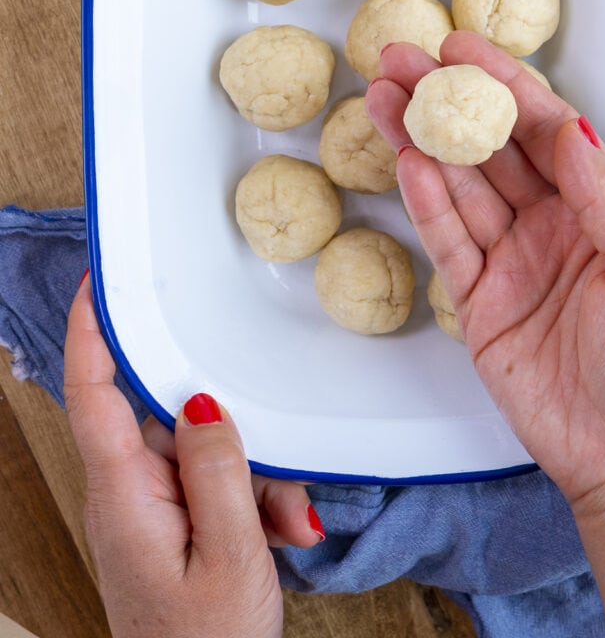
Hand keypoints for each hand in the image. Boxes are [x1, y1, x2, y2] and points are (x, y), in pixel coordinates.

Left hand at [64, 276, 321, 637]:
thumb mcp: (230, 555)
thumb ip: (217, 470)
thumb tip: (200, 400)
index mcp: (124, 496)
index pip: (94, 393)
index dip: (92, 331)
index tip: (101, 282)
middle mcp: (126, 496)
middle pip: (171, 422)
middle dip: (231, 436)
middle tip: (276, 485)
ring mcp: (146, 512)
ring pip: (200, 452)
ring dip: (250, 478)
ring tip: (281, 527)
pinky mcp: (168, 526)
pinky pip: (208, 484)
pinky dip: (247, 500)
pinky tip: (275, 533)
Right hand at [366, 31, 604, 513]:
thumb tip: (572, 126)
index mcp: (598, 205)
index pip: (543, 127)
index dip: (503, 84)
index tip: (462, 49)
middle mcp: (551, 223)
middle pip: (489, 147)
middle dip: (446, 100)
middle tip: (401, 59)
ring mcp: (511, 259)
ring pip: (457, 184)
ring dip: (421, 139)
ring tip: (384, 96)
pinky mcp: (478, 301)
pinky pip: (446, 240)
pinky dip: (424, 201)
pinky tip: (405, 161)